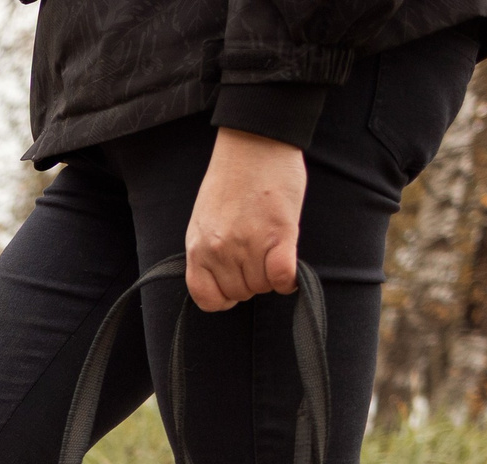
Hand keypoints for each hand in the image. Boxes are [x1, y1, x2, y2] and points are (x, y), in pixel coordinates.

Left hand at [185, 128, 305, 310]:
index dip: (223, 298)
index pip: (205, 297)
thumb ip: (209, 249)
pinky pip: (283, 277)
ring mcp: (248, 244)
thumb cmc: (231, 178)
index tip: (233, 286)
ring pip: (262, 287)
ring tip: (272, 252)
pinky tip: (288, 267)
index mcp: (197, 246)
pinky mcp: (279, 235)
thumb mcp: (205, 220)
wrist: (255, 142)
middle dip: (251, 282)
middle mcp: (219, 250)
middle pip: (239, 293)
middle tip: (258, 259)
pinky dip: (288, 279)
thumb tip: (223, 277)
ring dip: (270, 277)